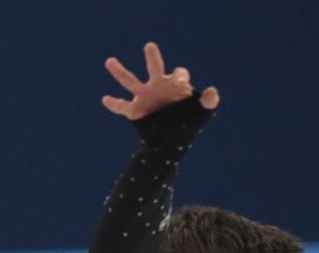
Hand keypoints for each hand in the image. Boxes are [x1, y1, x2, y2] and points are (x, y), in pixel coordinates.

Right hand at [101, 41, 218, 119]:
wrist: (169, 140)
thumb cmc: (187, 121)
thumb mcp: (201, 113)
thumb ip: (208, 102)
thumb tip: (212, 92)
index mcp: (175, 84)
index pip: (178, 74)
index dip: (180, 77)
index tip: (182, 85)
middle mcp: (158, 85)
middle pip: (154, 67)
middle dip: (152, 57)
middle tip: (150, 46)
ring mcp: (144, 97)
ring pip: (130, 81)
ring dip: (119, 71)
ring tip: (110, 61)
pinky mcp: (134, 111)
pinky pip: (122, 106)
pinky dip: (113, 104)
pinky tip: (106, 99)